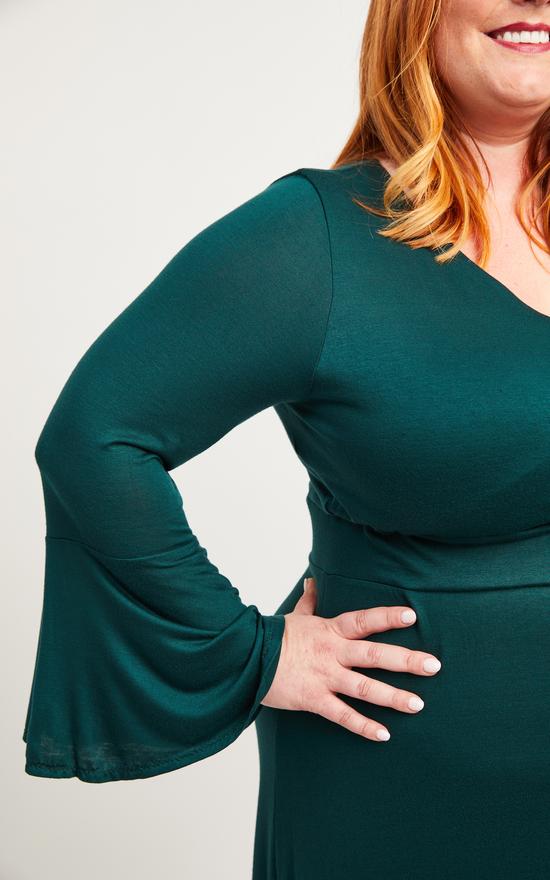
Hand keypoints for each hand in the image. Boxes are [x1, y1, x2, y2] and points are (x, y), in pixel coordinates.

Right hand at [260, 576, 441, 741]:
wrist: (246, 658)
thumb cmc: (273, 637)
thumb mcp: (295, 617)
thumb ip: (310, 602)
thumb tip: (312, 582)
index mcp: (331, 630)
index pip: (364, 620)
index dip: (387, 617)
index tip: (412, 615)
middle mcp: (333, 653)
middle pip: (374, 654)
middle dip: (405, 660)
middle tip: (433, 665)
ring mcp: (324, 677)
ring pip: (364, 687)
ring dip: (393, 696)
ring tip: (418, 704)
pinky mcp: (314, 699)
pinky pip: (343, 715)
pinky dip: (363, 726)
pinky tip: (384, 734)